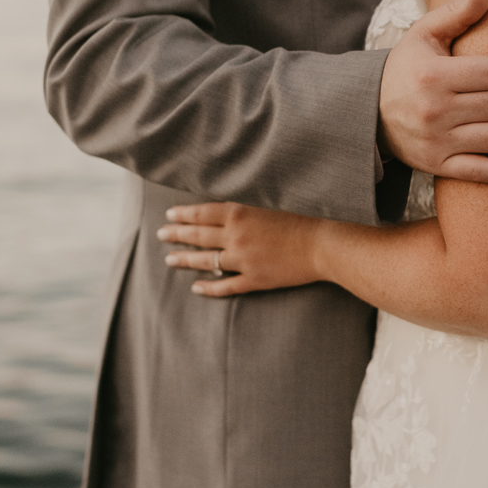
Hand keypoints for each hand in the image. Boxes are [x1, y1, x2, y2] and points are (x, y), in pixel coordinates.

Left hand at [157, 203, 320, 296]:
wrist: (325, 243)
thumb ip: (248, 202)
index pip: (202, 213)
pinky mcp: (255, 280)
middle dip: (176, 235)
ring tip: (170, 260)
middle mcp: (236, 237)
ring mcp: (244, 260)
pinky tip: (196, 287)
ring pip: (206, 261)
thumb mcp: (273, 200)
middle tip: (162, 235)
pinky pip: (226, 286)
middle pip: (198, 236)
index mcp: (240, 213)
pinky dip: (209, 287)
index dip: (183, 215)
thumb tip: (227, 203)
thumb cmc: (306, 215)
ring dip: (185, 260)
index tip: (170, 215)